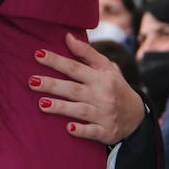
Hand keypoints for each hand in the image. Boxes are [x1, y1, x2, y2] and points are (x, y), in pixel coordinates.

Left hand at [31, 33, 145, 143]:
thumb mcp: (105, 68)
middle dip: (53, 85)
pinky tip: (69, 128)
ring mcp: (104, 114)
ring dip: (61, 107)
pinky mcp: (106, 132)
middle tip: (32, 81)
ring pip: (80, 110)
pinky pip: (93, 132)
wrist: (136, 115)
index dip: (57, 61)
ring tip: (42, 104)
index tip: (38, 54)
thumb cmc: (114, 86)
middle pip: (73, 89)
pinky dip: (82, 130)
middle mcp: (102, 95)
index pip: (75, 68)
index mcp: (101, 78)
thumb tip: (67, 36)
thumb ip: (86, 53)